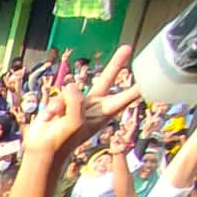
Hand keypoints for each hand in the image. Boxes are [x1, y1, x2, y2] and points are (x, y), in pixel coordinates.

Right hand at [25, 45, 140, 157]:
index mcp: (103, 113)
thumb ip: (76, 101)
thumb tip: (71, 85)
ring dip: (62, 104)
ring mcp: (77, 103)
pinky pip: (58, 96)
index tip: (153, 77)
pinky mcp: (63, 102)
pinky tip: (50, 119)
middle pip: (108, 80)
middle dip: (116, 64)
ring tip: (57, 119)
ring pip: (72, 90)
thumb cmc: (63, 140)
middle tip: (128, 47)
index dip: (137, 88)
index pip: (125, 98)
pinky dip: (53, 108)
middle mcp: (93, 105)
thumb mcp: (75, 121)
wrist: (43, 149)